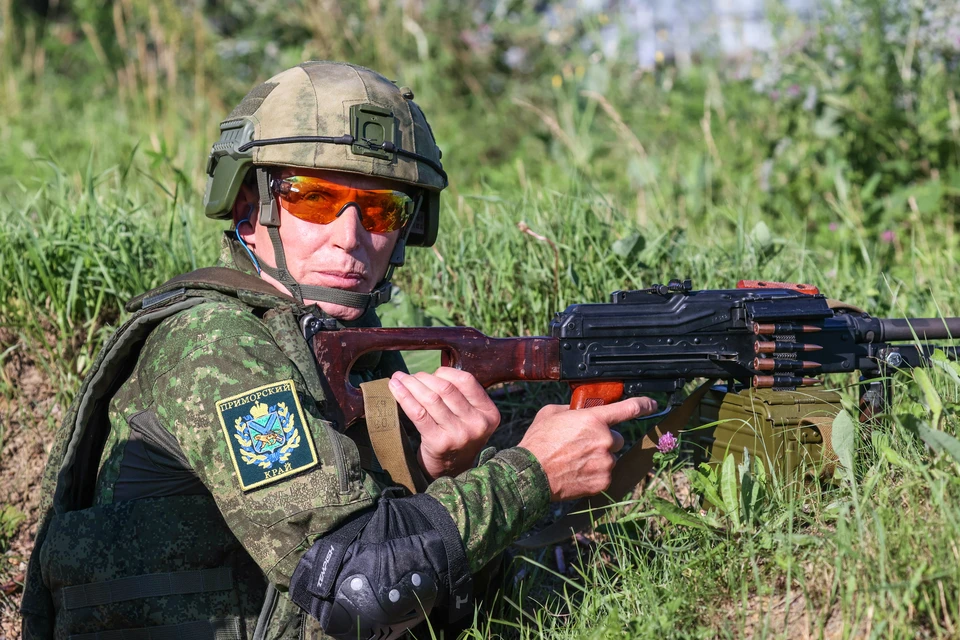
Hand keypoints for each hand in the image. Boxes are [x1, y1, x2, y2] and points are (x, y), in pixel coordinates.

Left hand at [388, 367, 500, 479]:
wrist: (450, 471)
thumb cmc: (456, 436)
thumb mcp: (470, 417)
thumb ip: (460, 396)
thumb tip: (428, 372)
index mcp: (489, 413)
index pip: (466, 381)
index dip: (444, 373)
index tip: (430, 374)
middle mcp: (477, 423)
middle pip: (446, 388)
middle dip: (423, 378)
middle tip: (408, 377)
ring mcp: (459, 434)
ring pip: (431, 398)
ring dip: (411, 384)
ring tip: (398, 379)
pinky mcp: (439, 443)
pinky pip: (418, 413)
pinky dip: (404, 397)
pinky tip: (395, 389)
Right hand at [518, 397, 657, 501]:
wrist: (531, 474)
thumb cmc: (538, 442)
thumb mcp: (551, 413)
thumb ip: (572, 410)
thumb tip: (580, 411)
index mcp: (594, 419)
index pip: (628, 409)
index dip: (643, 405)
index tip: (653, 404)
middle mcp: (605, 440)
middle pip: (618, 439)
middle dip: (605, 441)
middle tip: (584, 446)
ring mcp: (606, 462)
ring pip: (610, 458)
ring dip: (599, 458)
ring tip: (575, 461)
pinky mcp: (603, 481)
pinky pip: (605, 474)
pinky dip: (595, 474)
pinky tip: (577, 472)